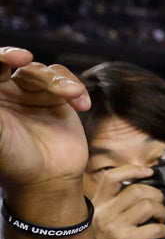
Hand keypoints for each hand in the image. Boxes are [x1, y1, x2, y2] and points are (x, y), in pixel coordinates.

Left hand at [0, 47, 90, 194]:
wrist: (48, 181)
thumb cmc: (13, 160)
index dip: (2, 57)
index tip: (17, 58)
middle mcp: (8, 92)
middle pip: (17, 64)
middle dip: (26, 62)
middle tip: (28, 60)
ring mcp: (35, 96)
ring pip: (45, 72)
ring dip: (59, 81)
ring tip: (73, 95)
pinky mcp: (60, 102)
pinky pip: (68, 83)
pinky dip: (77, 89)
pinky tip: (82, 104)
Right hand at [90, 166, 164, 238]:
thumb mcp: (100, 221)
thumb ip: (113, 206)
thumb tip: (140, 190)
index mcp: (98, 205)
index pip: (111, 178)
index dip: (132, 170)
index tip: (149, 172)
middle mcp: (104, 213)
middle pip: (137, 191)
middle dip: (156, 195)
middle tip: (159, 206)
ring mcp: (115, 227)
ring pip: (148, 206)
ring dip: (162, 211)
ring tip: (161, 219)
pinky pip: (154, 228)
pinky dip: (163, 230)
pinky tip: (161, 233)